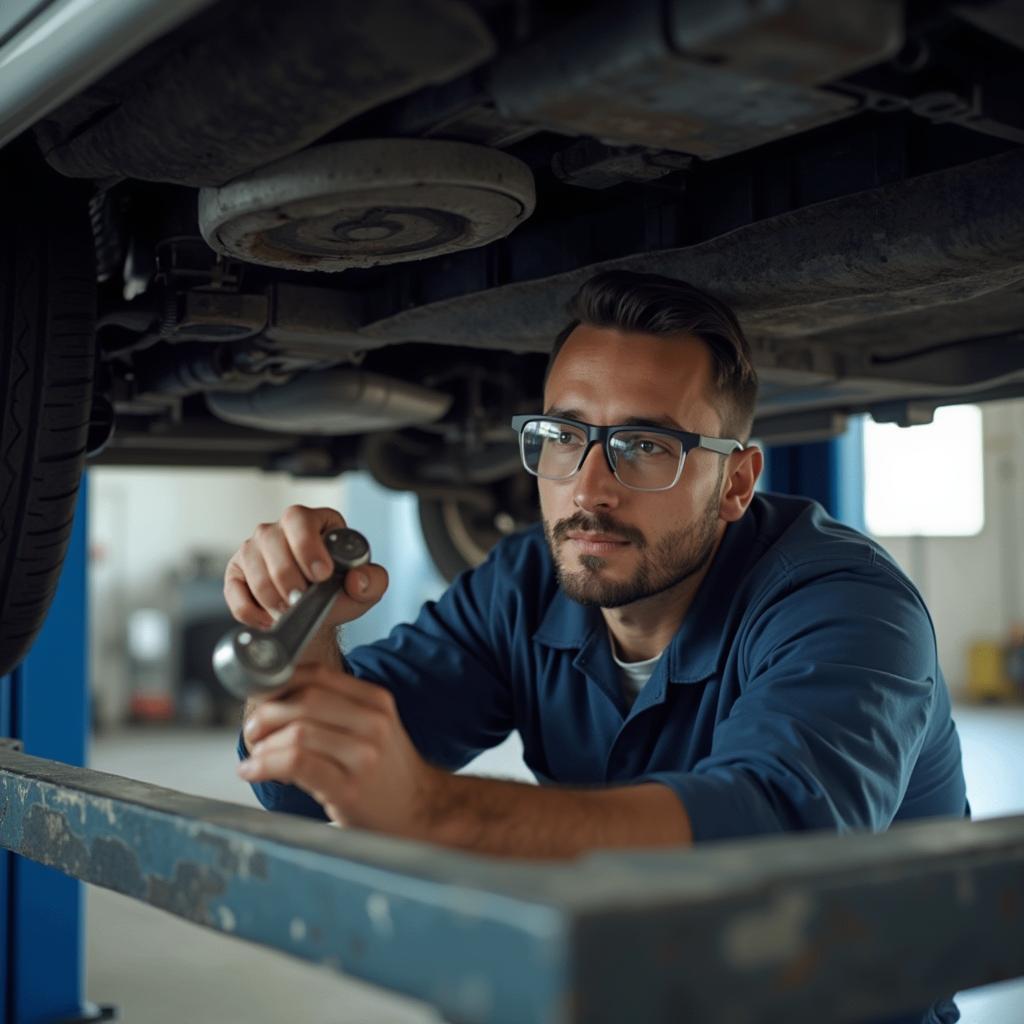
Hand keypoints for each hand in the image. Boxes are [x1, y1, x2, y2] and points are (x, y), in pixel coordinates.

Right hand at [224, 504, 387, 631]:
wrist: (315, 614)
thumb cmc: (339, 591)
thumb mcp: (367, 586)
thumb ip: (373, 580)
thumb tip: (356, 579)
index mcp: (315, 522)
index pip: (300, 520)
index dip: (307, 546)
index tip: (320, 575)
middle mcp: (280, 530)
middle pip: (270, 540)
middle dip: (287, 576)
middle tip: (301, 600)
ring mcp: (254, 549)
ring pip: (251, 564)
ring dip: (271, 595)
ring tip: (289, 611)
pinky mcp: (237, 573)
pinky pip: (234, 590)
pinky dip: (251, 610)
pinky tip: (269, 619)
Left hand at [238, 663, 447, 837]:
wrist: (421, 812)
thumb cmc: (388, 772)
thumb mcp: (373, 728)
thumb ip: (336, 709)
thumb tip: (277, 700)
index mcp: (376, 701)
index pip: (317, 675)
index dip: (279, 684)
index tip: (261, 699)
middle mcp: (373, 722)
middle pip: (304, 700)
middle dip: (266, 714)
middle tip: (253, 731)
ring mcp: (363, 755)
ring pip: (297, 732)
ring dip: (263, 744)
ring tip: (255, 756)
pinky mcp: (349, 788)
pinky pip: (297, 763)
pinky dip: (266, 764)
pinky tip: (254, 770)